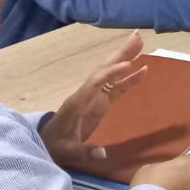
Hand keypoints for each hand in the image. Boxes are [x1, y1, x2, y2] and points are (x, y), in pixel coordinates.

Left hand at [40, 31, 148, 167]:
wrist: (46, 144)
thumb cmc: (55, 146)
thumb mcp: (67, 152)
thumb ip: (84, 152)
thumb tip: (103, 153)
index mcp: (78, 102)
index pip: (96, 83)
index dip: (112, 74)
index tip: (128, 64)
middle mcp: (87, 94)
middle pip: (105, 69)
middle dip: (120, 53)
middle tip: (137, 36)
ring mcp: (93, 97)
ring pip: (111, 74)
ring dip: (126, 58)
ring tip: (141, 43)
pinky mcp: (99, 102)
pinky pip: (116, 87)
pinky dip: (129, 78)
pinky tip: (143, 70)